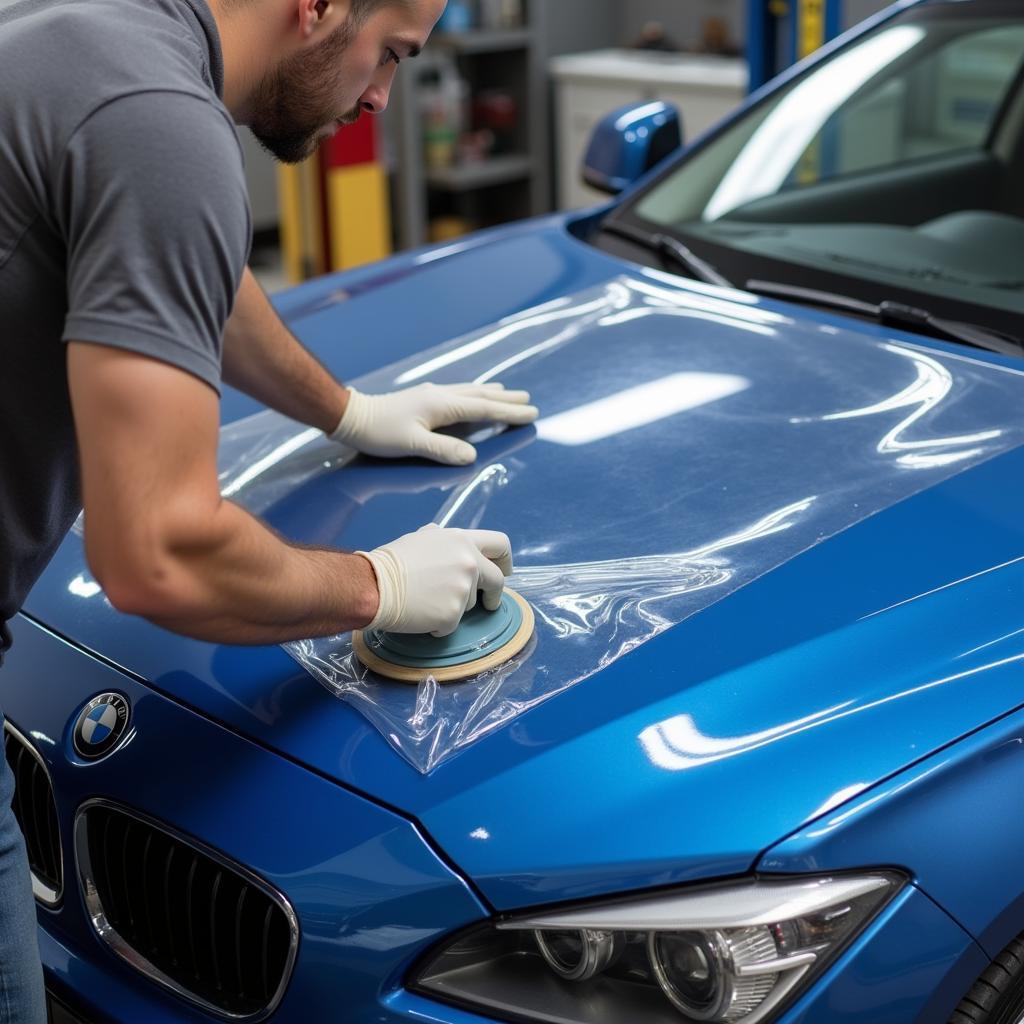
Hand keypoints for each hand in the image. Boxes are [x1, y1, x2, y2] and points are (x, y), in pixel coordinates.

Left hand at [329, 382, 537, 464]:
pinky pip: (459, 393)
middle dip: (507, 400)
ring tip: (508, 393)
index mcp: (442, 405)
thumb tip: (472, 456)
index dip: (508, 413)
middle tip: (529, 400)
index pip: (483, 409)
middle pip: (481, 396)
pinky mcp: (424, 398)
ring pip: (470, 392)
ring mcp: (432, 394)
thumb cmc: (380, 433)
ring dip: (492, 394)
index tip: (531, 413)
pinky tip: (472, 394)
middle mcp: (440, 395)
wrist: (352, 417)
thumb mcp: (413, 445)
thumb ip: (443, 450)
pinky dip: (474, 393)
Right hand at [358, 524, 512, 636]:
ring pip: (470, 604)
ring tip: (426, 601)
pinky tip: (420, 615)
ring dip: (454, 607)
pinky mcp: (452, 616)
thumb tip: (446, 538)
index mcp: (462, 540)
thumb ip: (442, 539)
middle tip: (489, 603)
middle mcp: (468, 562)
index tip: (504, 571)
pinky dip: (439, 625)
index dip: (505, 560)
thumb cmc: (392, 562)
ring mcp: (462, 590)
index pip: (501, 544)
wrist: (373, 585)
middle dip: (494, 594)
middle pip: (497, 580)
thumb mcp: (421, 538)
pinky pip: (452, 625)